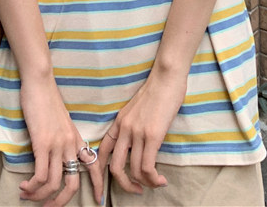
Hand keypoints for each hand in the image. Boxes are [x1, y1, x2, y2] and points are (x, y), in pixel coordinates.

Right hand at [18, 74, 103, 206]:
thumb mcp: (62, 121)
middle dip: (62, 202)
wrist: (41, 82)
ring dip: (40, 196)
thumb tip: (58, 153)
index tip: (98, 199)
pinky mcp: (42, 143)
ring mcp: (57, 144)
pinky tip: (25, 187)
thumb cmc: (47, 98)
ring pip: (54, 184)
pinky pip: (41, 175)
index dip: (98, 184)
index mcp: (76, 138)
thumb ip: (64, 137)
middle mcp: (70, 144)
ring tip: (29, 196)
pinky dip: (33, 186)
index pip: (93, 165)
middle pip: (73, 184)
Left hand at [96, 70, 186, 196]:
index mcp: (119, 123)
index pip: (103, 152)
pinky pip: (148, 167)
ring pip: (134, 170)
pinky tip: (161, 179)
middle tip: (136, 190)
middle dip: (124, 185)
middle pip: (115, 167)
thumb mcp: (137, 109)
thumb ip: (133, 126)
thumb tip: (137, 146)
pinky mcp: (152, 135)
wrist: (166, 77)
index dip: (101, 173)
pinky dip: (153, 179)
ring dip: (145, 183)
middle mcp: (124, 129)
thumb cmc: (156, 91)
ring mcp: (137, 132)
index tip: (104, 188)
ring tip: (155, 183)